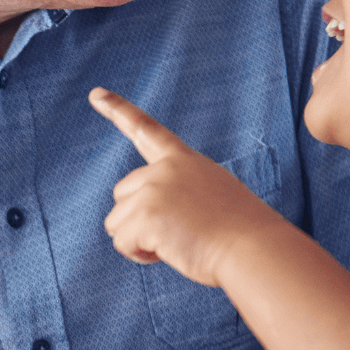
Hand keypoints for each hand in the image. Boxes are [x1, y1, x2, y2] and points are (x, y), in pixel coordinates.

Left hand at [89, 88, 283, 288]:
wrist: (254, 250)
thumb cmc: (240, 235)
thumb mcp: (212, 197)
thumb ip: (179, 193)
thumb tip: (151, 215)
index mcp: (184, 160)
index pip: (147, 130)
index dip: (118, 110)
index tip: (96, 94)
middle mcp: (165, 168)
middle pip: (122, 194)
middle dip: (138, 219)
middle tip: (176, 233)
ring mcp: (154, 189)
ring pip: (117, 222)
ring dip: (138, 240)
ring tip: (177, 243)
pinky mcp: (146, 215)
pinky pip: (121, 243)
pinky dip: (138, 255)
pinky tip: (169, 252)